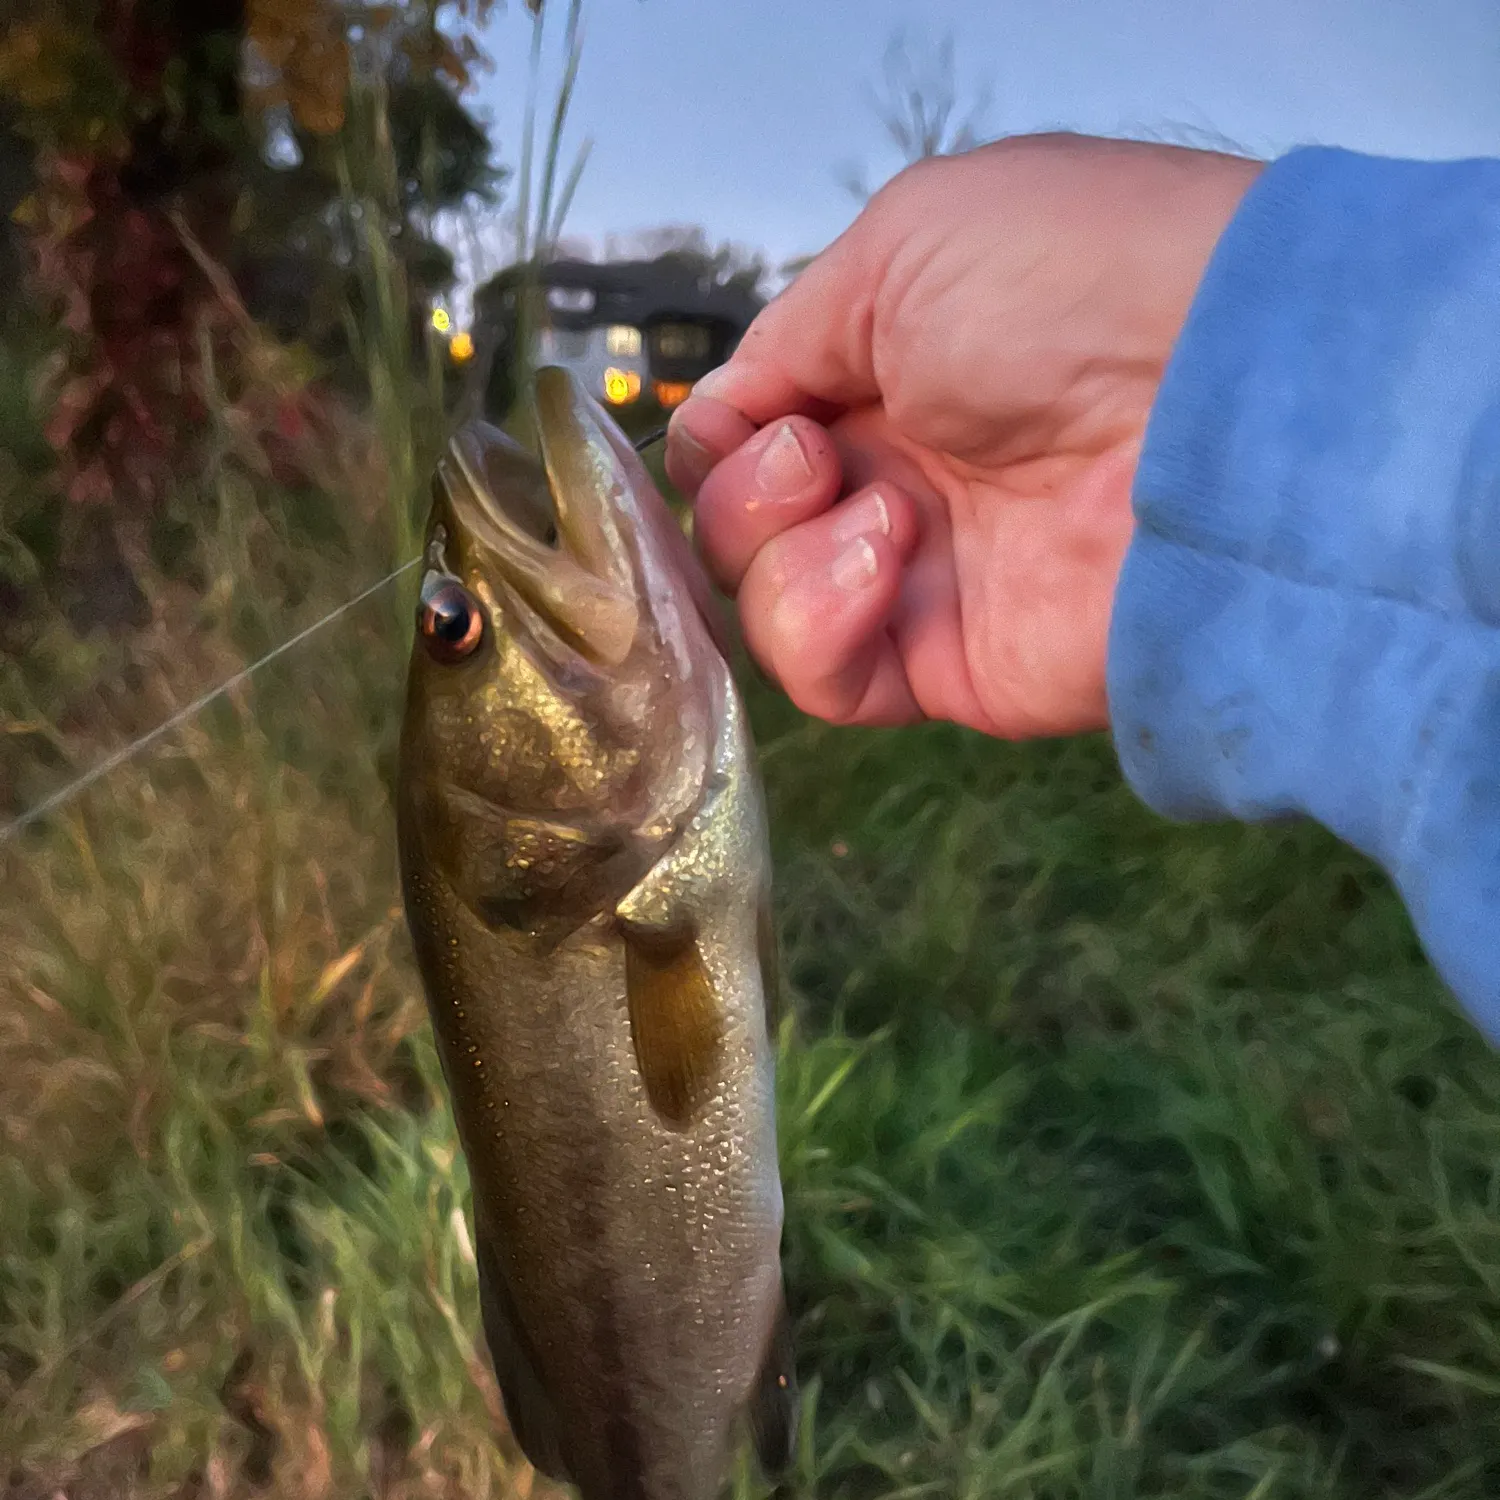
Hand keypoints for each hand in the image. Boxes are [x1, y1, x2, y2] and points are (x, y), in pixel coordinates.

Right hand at [665, 133, 1262, 737]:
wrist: (1207, 396)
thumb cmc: (1066, 286)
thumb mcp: (900, 249)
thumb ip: (786, 340)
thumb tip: (717, 422)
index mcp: (883, 381)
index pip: (747, 441)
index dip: (724, 441)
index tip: (754, 419)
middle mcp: (895, 481)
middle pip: (737, 530)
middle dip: (743, 494)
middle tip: (816, 455)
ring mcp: (919, 580)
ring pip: (764, 608)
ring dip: (782, 553)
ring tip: (885, 507)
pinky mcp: (948, 664)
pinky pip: (823, 681)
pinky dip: (818, 624)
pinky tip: (888, 561)